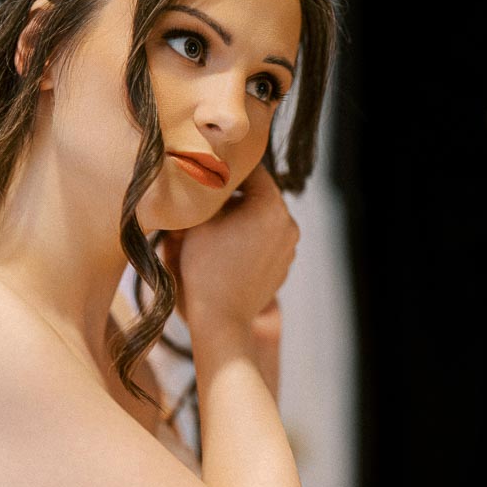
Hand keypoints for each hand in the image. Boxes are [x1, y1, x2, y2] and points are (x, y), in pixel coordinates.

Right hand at [167, 163, 299, 332]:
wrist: (220, 319)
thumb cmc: (204, 269)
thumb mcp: (197, 222)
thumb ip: (205, 193)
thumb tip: (202, 176)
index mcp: (270, 205)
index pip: (251, 169)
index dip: (227, 166)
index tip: (210, 166)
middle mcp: (288, 223)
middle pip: (260, 194)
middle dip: (235, 194)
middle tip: (208, 198)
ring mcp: (289, 246)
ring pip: (263, 217)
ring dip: (243, 216)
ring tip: (216, 226)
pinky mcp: (284, 265)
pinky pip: (267, 240)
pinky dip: (250, 237)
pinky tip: (228, 248)